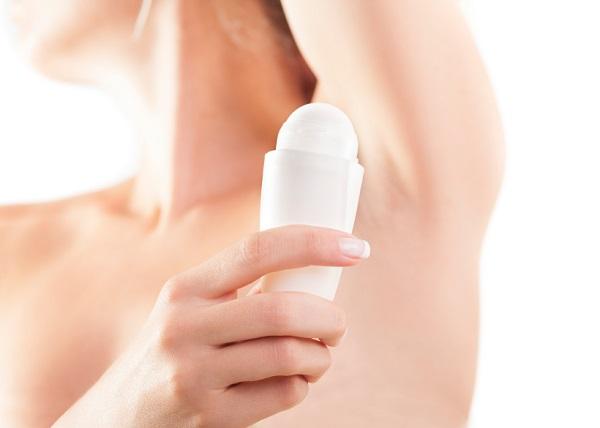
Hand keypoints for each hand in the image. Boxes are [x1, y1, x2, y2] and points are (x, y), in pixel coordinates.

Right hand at [53, 225, 368, 427]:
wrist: (120, 415)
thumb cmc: (173, 349)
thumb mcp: (188, 308)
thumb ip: (238, 287)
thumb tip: (314, 264)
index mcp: (186, 288)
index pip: (257, 250)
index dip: (314, 243)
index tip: (355, 247)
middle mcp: (184, 327)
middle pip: (283, 310)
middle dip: (329, 318)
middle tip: (336, 326)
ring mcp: (194, 376)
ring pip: (290, 355)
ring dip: (321, 356)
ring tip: (317, 356)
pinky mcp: (210, 418)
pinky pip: (283, 394)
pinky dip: (302, 385)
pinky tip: (291, 382)